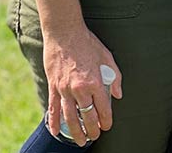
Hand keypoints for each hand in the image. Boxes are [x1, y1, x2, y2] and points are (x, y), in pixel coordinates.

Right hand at [42, 25, 122, 142]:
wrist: (64, 32)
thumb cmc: (87, 42)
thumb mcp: (107, 56)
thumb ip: (115, 77)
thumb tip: (118, 94)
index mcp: (95, 82)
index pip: (103, 109)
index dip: (106, 120)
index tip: (107, 125)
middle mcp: (80, 88)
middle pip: (87, 116)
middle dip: (93, 130)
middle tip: (95, 135)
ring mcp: (64, 89)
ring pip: (70, 117)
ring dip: (76, 132)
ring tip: (81, 140)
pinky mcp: (53, 86)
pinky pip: (53, 108)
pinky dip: (54, 122)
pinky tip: (56, 132)